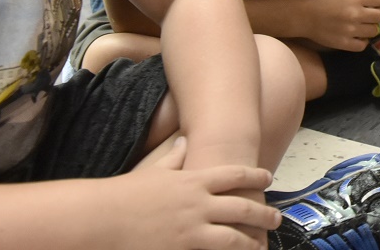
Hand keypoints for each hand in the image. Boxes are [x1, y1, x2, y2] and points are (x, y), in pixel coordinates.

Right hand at [113, 136, 277, 249]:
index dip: (255, 175)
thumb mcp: (156, 171)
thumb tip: (186, 139)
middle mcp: (198, 204)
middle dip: (263, 213)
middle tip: (277, 217)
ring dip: (251, 241)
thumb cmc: (127, 194)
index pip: (235, 175)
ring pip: (233, 236)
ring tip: (262, 244)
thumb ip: (175, 157)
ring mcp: (191, 229)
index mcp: (194, 181)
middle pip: (242, 207)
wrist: (102, 218)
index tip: (268, 177)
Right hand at [300, 0, 379, 50]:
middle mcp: (356, 13)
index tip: (372, 4)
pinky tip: (357, 37)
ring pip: (374, 31)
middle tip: (367, 16)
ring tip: (363, 27)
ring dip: (370, 28)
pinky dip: (362, 42)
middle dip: (375, 15)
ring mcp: (351, 30)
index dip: (378, 1)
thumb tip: (371, 0)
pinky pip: (363, 45)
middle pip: (379, 16)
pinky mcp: (344, 43)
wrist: (303, 16)